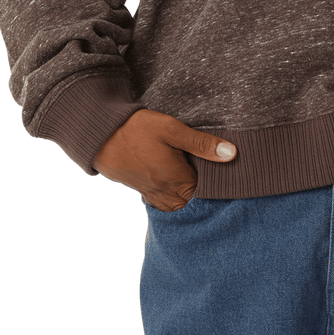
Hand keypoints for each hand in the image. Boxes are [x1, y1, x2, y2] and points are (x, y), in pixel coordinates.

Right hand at [91, 108, 236, 211]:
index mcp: (176, 180)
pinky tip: (176, 179)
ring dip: (189, 193)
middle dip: (204, 189)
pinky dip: (174, 195)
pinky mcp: (143, 192)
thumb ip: (201, 143)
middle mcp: (165, 193)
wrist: (101, 135)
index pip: (208, 191)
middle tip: (208, 169)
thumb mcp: (172, 130)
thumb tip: (232, 154)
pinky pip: (165, 202)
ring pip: (180, 204)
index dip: (217, 180)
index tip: (222, 168)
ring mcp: (153, 195)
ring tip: (194, 173)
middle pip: (194, 200)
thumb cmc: (138, 129)